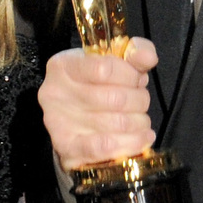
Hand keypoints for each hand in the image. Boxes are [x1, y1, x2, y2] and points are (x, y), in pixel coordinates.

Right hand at [39, 38, 157, 169]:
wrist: (72, 125)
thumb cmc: (94, 89)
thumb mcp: (111, 63)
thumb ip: (133, 54)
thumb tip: (147, 58)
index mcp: (63, 66)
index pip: (105, 68)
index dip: (131, 75)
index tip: (138, 79)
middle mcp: (55, 93)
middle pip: (115, 98)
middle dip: (139, 101)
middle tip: (140, 103)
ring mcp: (58, 123)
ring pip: (117, 123)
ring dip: (139, 123)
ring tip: (141, 121)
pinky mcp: (67, 149)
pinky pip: (103, 147)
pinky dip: (130, 143)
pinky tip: (142, 138)